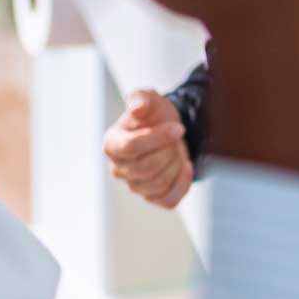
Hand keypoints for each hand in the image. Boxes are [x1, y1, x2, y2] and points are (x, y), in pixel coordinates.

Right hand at [104, 90, 193, 207]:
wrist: (167, 129)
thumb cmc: (153, 114)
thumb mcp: (148, 98)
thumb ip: (141, 99)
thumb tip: (137, 107)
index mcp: (112, 144)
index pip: (131, 146)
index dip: (158, 138)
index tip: (178, 128)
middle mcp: (117, 168)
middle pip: (147, 167)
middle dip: (168, 151)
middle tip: (175, 137)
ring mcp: (133, 185)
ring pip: (159, 183)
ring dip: (176, 164)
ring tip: (176, 149)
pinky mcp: (151, 197)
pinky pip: (168, 200)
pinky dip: (182, 183)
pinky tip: (186, 166)